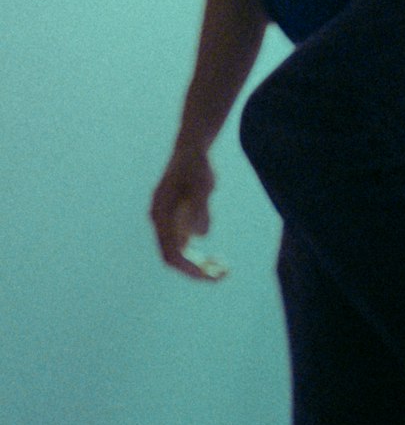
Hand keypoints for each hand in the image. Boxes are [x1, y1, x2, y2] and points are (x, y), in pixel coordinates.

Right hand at [150, 148, 227, 280]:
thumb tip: (200, 235)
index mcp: (161, 216)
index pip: (172, 254)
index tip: (211, 274)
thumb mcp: (203, 185)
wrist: (192, 150)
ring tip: (224, 268)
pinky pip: (187, 250)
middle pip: (176, 259)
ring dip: (201, 267)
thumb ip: (200, 208)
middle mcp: (161, 223)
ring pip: (182, 257)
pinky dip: (201, 259)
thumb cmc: (197, 166)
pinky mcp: (178, 224)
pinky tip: (219, 260)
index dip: (190, 269)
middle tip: (224, 274)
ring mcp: (168, 224)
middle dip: (198, 271)